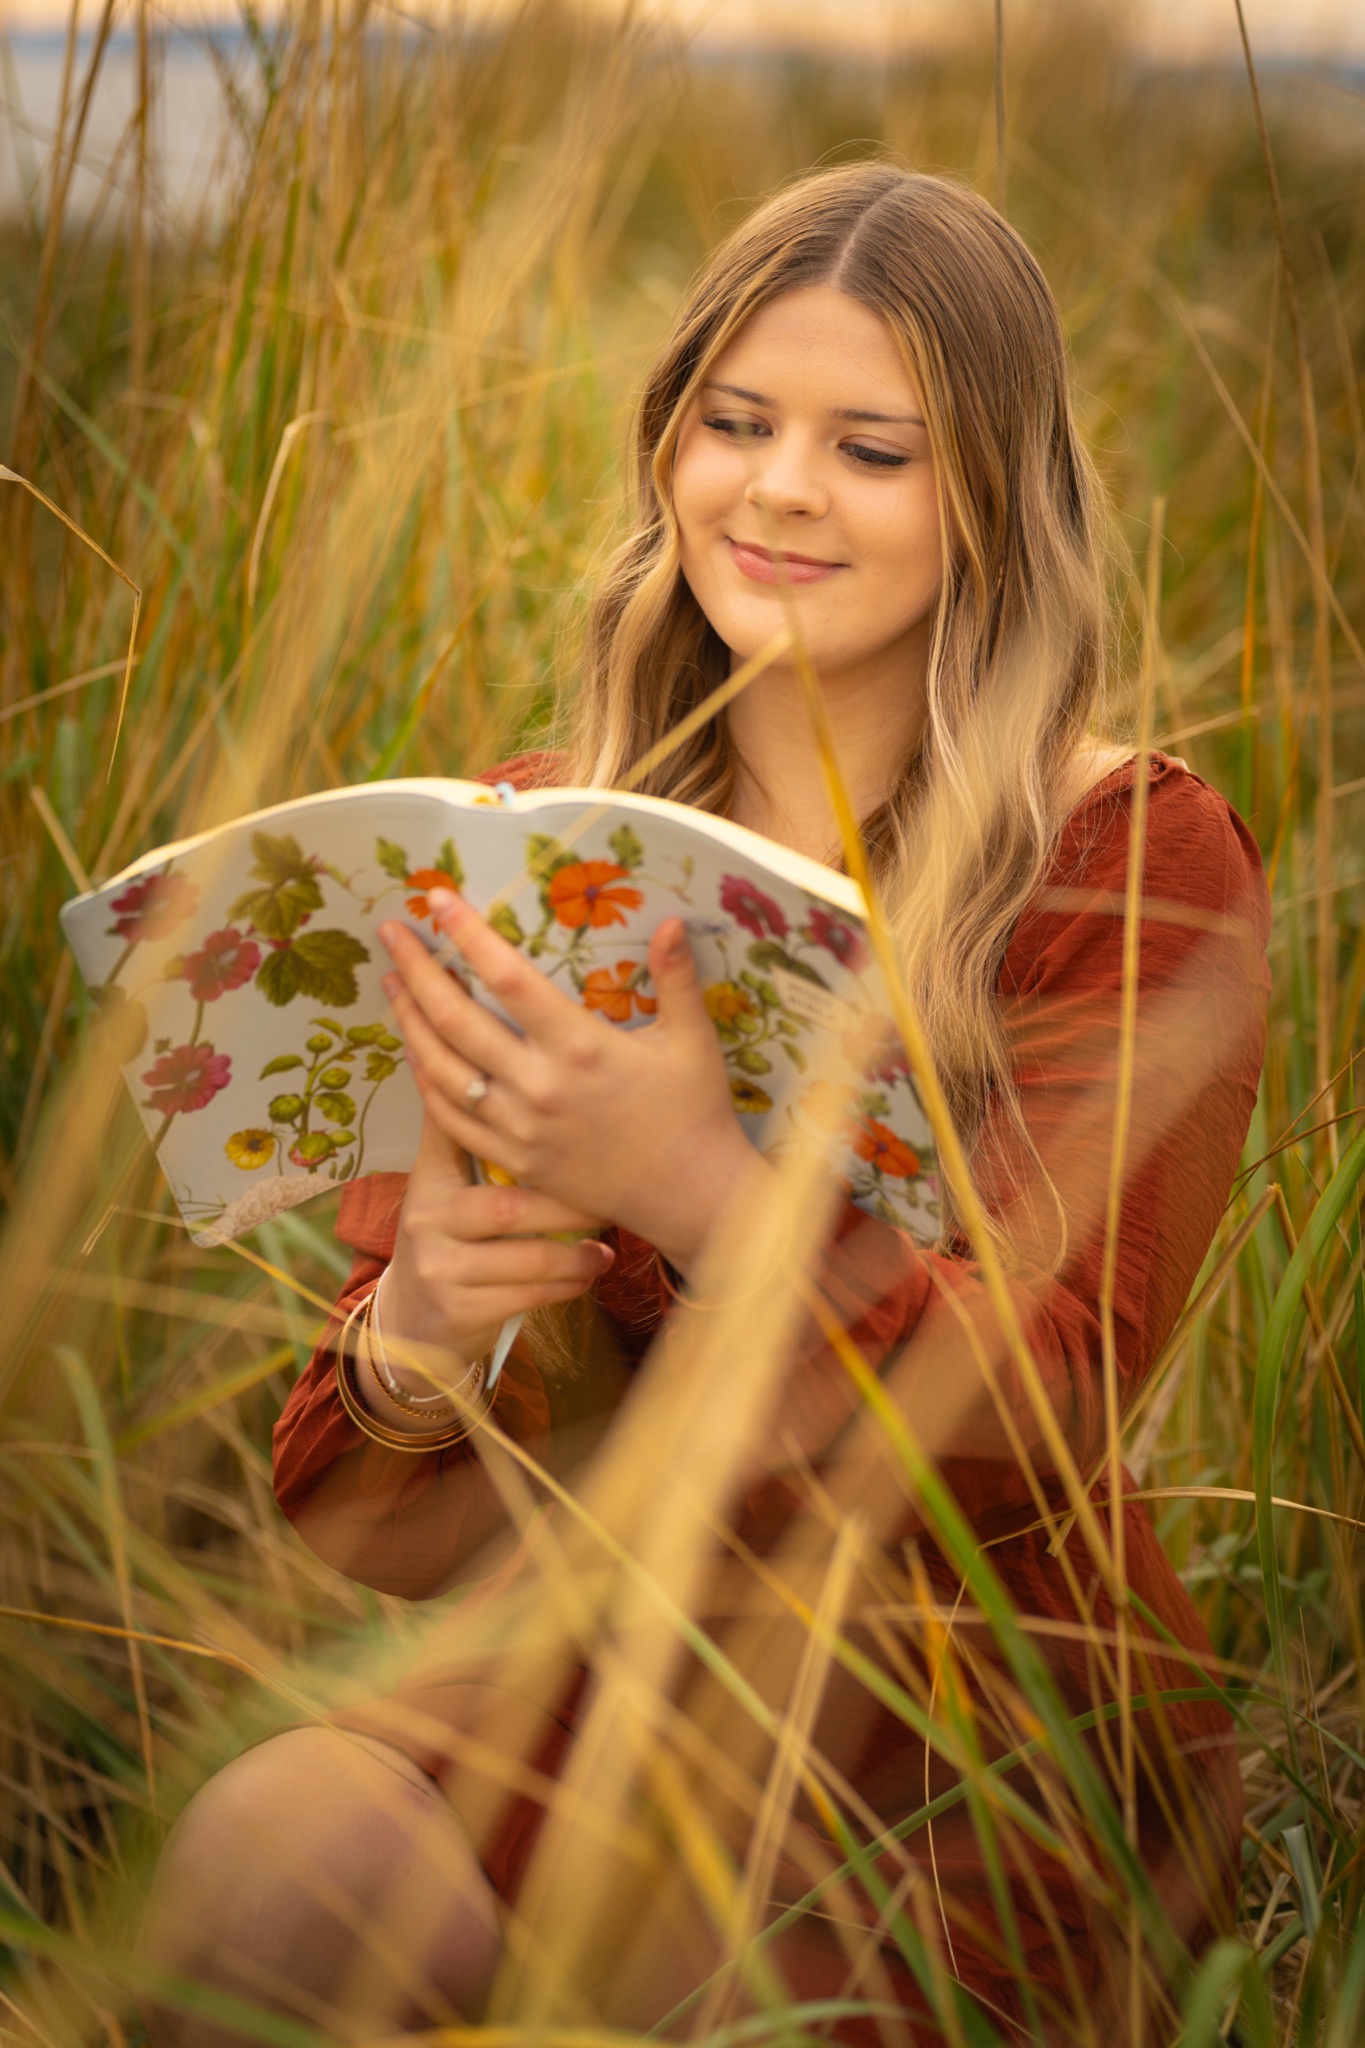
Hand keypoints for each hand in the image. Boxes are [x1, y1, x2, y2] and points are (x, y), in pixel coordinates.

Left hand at [378, 890, 765, 1271]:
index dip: (467, 934)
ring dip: (409, 1021)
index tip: (438, 898)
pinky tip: (414, 1052)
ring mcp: (520, 1128)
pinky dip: (426, 1081)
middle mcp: (539, 1086)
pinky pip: (451, 1120)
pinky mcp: (513, 1160)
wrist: (688, 1195)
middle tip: (391, 932)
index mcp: (580, 1046)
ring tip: (392, 982)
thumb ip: (677, 978)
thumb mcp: (692, 1040)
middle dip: (417, 969)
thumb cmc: (694, 1112)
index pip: (508, 976)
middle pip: (456, 1019)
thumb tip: (674, 919)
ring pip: (442, 1069)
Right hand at [379, 1111, 615, 1391]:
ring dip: (577, 1255)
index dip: (501, 1119)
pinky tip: (585, 1277)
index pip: (459, 1133)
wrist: (413, 1319)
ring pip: (529, 1256)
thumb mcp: (444, 1189)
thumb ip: (468, 1141)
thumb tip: (491, 1073)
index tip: (559, 1117)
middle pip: (512, 1206)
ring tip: (604, 1250)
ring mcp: (440, 1268)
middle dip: (569, 1207)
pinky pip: (529, 1296)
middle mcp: (428, 1219)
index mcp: (431, 1179)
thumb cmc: (448, 1241)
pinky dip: (566, 1287)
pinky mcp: (460, 1310)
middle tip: (610, 1204)